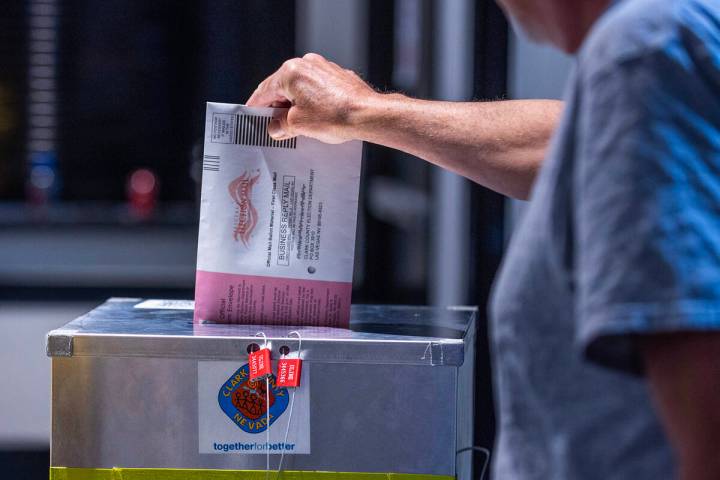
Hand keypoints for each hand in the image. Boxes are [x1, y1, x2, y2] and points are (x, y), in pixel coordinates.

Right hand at [246, 53, 377, 143]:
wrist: (368, 114)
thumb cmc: (334, 117)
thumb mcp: (299, 125)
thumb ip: (281, 125)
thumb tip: (275, 127)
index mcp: (291, 73)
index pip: (265, 90)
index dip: (256, 106)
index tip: (251, 116)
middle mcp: (307, 65)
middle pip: (283, 88)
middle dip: (278, 108)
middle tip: (274, 128)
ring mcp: (324, 68)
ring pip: (301, 89)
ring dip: (296, 106)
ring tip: (296, 128)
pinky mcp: (338, 76)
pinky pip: (318, 90)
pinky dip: (312, 103)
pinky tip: (315, 119)